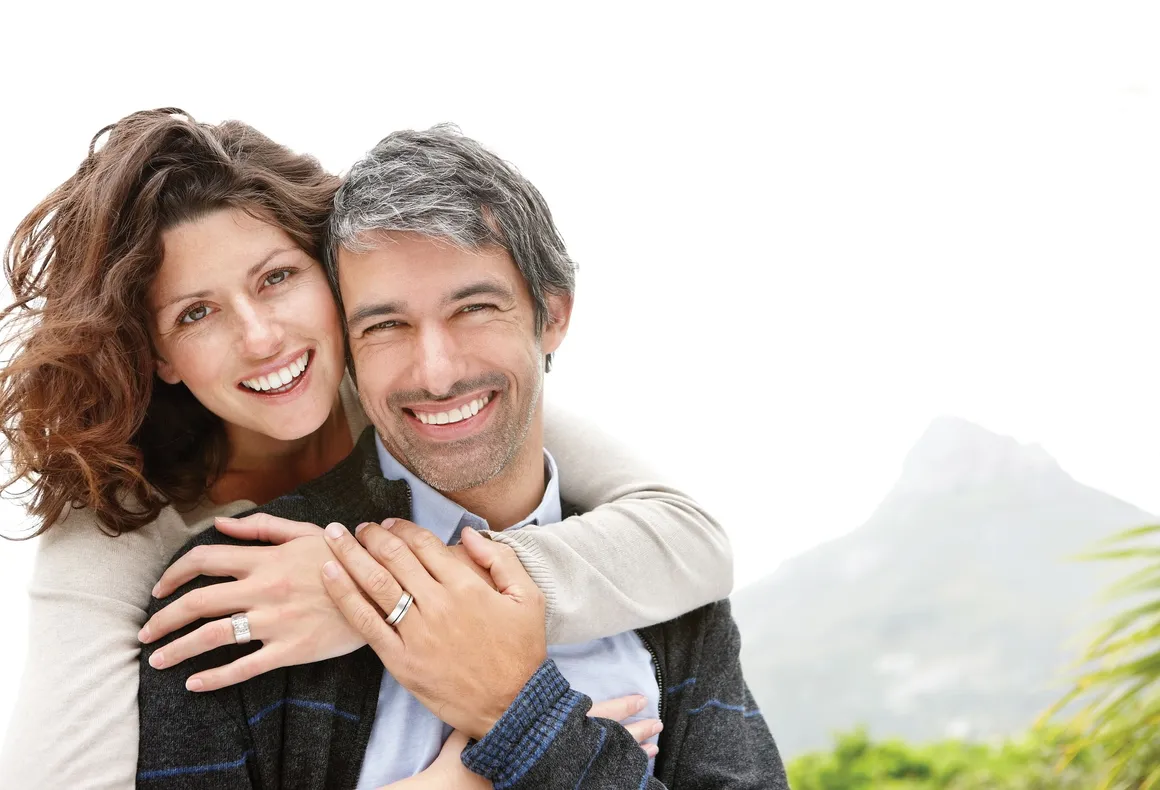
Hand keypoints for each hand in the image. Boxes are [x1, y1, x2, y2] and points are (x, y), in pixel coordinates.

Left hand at [138, 514, 365, 690]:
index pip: (204, 560)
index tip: (157, 590)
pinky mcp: (290, 650)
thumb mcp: (307, 532)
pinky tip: (194, 684)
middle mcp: (263, 589)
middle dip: (163, 619)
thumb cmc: (345, 559)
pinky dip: (214, 678)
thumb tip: (220, 523)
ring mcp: (275, 621)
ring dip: (177, 650)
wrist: (383, 592)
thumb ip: (262, 527)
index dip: (173, 574)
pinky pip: (244, 667)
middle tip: (145, 634)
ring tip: (158, 661)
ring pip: (213, 636)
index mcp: (266, 559)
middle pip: (197, 602)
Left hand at [320, 518, 546, 739]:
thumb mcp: (528, 597)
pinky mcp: (400, 659)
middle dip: (372, 536)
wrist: (512, 705)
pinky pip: (365, 622)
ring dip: (351, 554)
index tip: (389, 523)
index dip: (403, 528)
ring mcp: (416, 632)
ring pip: (375, 583)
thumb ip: (501, 559)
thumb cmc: (521, 651)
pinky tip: (329, 574)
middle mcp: (437, 604)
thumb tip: (468, 534)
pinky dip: (344, 595)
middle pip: (395, 557)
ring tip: (335, 536)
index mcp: (466, 586)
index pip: (424, 545)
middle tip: (358, 527)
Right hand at [379, 695, 658, 788]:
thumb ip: (491, 699)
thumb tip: (496, 665)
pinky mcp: (549, 785)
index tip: (641, 699)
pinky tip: (626, 776)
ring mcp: (558, 775)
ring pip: (602, 766)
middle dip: (634, 734)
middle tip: (659, 726)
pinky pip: (587, 782)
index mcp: (546, 733)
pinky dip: (610, 776)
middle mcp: (559, 756)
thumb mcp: (477, 721)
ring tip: (653, 751)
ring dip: (629, 756)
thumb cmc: (462, 760)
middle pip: (605, 742)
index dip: (619, 708)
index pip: (592, 716)